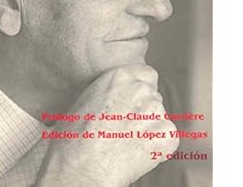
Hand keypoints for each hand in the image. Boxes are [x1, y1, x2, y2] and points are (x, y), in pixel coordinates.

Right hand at [34, 65, 178, 185]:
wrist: (81, 168)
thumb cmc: (74, 138)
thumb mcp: (86, 99)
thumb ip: (109, 90)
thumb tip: (118, 96)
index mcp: (121, 75)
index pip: (147, 74)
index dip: (141, 88)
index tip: (132, 101)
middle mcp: (141, 88)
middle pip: (154, 95)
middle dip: (144, 109)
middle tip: (126, 126)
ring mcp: (156, 111)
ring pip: (160, 117)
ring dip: (150, 127)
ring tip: (127, 141)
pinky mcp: (167, 135)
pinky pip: (167, 137)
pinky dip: (157, 146)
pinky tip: (136, 152)